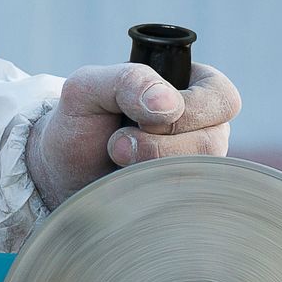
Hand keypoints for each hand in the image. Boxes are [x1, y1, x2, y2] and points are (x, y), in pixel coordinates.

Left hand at [25, 62, 240, 208]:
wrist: (60, 175)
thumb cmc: (78, 124)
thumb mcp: (89, 88)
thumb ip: (126, 79)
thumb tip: (169, 104)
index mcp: (195, 87)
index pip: (221, 98)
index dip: (185, 111)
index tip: (140, 118)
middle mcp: (206, 128)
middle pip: (212, 141)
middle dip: (159, 146)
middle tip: (117, 145)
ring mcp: (198, 166)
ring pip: (198, 174)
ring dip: (149, 169)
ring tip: (117, 161)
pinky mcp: (186, 198)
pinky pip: (186, 203)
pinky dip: (150, 193)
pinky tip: (126, 183)